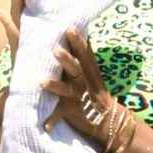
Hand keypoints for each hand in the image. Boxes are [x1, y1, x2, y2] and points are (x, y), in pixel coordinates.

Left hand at [40, 27, 114, 142]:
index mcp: (90, 71)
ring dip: (55, 86)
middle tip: (55, 50)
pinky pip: (61, 115)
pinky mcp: (72, 111)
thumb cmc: (96, 93)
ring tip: (42, 83)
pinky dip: (52, 119)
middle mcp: (85, 82)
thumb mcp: (93, 73)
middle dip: (66, 60)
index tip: (69, 28)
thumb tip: (82, 34)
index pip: (84, 53)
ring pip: (67, 90)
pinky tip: (45, 125)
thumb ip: (84, 57)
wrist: (110, 120)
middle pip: (76, 68)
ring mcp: (79, 97)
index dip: (77, 41)